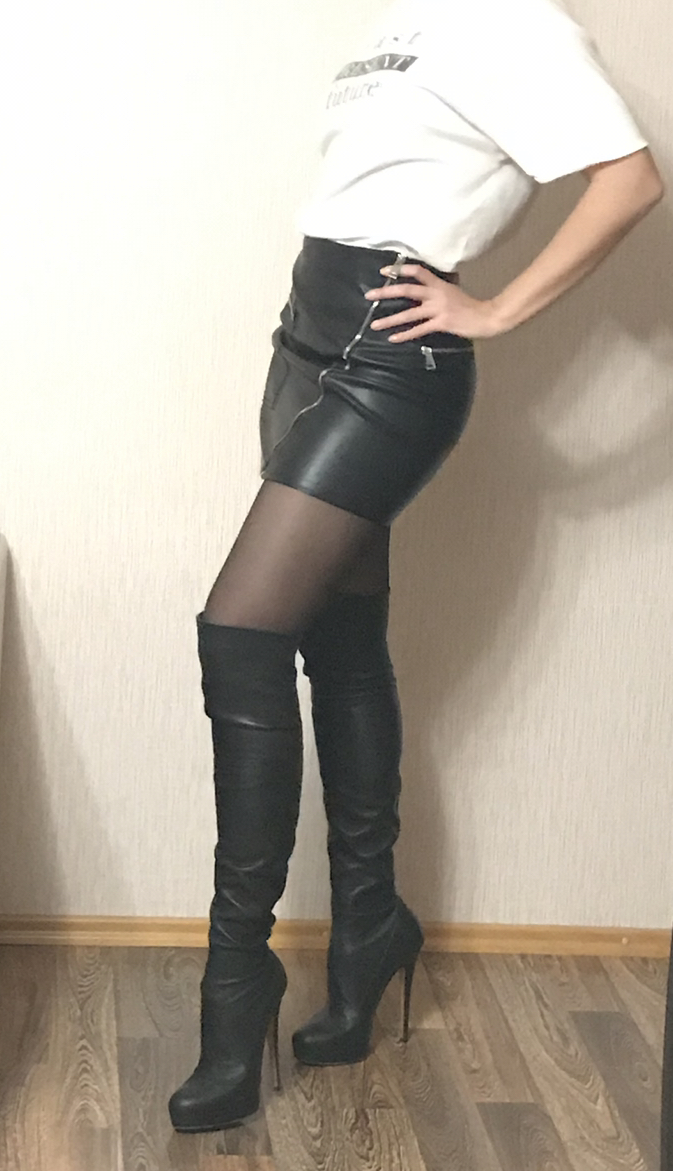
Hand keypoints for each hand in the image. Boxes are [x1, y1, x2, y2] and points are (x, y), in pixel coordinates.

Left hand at [364, 264, 503, 340]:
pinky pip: (419, 329)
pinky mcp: (441, 323)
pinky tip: (393, 338)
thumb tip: (427, 287)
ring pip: (409, 313)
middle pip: (407, 290)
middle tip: (370, 295)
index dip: (400, 270)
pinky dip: (405, 334)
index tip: (384, 271)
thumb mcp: (453, 292)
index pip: (417, 272)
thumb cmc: (470, 306)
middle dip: (386, 292)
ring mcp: (438, 309)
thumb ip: (439, 290)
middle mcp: (436, 294)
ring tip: (375, 324)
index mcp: (439, 284)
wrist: (485, 317)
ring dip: (390, 319)